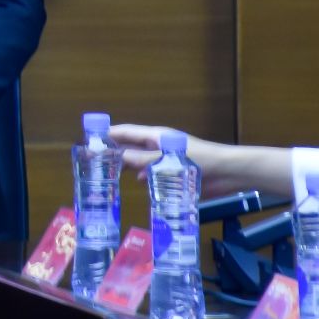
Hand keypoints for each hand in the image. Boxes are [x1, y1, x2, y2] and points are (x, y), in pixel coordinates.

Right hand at [107, 124, 290, 196]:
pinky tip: (138, 186)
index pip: (124, 132)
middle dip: (112, 153)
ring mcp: (165, 160)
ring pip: (140, 161)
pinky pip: (153, 174)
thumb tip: (117, 158)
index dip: (106, 135)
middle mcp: (157, 146)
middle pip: (129, 146)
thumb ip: (143, 160)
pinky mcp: (174, 173)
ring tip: (108, 176)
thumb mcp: (168, 160)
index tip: (88, 142)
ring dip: (127, 167)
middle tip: (93, 163)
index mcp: (155, 136)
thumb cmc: (201, 160)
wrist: (230, 173)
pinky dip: (144, 178)